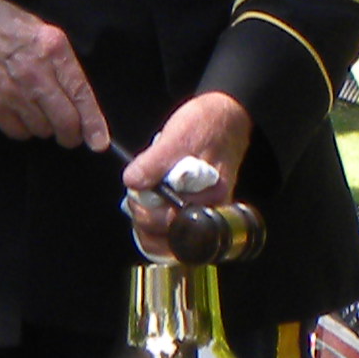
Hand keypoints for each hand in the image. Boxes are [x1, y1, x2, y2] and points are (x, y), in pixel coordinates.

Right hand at [0, 0, 111, 149]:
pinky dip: (23, 129)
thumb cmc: (2, 23)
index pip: (81, 94)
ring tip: (37, 110)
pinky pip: (18, 132)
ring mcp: (12, 91)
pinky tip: (20, 113)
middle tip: (70, 134)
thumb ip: (61, 62)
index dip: (93, 123)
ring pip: (42, 130)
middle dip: (72, 135)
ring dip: (45, 127)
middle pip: (65, 121)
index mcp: (53, 49)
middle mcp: (36, 72)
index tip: (99, 143)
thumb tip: (79, 99)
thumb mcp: (41, 30)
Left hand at [121, 92, 254, 255]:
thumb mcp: (177, 137)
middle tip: (137, 195)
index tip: (135, 194)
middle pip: (169, 239)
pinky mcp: (198, 211)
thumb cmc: (205, 125)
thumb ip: (153, 163)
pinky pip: (173, 230)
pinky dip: (156, 221)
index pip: (171, 226)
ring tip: (142, 200)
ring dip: (148, 224)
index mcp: (210, 198)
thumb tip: (132, 183)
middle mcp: (211, 212)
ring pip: (169, 240)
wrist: (225, 118)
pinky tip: (150, 203)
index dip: (146, 214)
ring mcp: (204, 214)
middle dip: (145, 219)